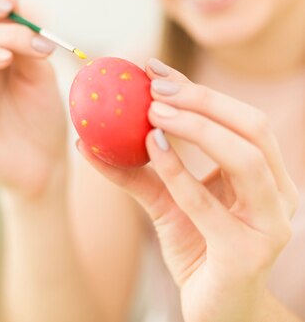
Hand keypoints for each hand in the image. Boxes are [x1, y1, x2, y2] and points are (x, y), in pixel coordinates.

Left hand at [77, 59, 297, 321]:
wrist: (214, 308)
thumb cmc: (197, 249)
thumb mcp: (165, 201)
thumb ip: (134, 170)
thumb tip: (87, 138)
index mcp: (267, 175)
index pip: (240, 118)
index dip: (199, 89)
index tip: (153, 69)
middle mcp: (279, 194)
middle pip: (252, 127)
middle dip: (202, 100)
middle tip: (153, 88)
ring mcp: (269, 224)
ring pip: (244, 157)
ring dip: (196, 127)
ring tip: (153, 112)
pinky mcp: (245, 253)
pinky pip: (209, 203)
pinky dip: (179, 171)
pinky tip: (152, 148)